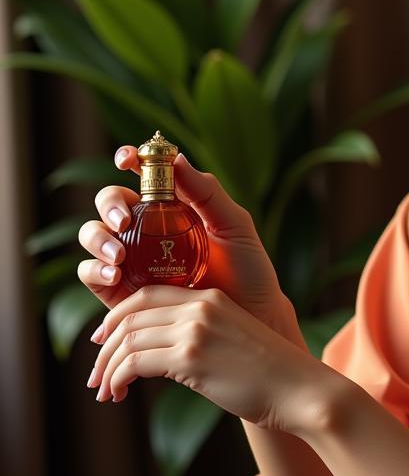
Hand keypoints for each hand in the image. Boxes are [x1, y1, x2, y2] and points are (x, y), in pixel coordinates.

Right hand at [77, 146, 298, 337]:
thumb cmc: (248, 270)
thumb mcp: (234, 225)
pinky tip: (114, 273)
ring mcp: (132, 259)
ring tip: (120, 255)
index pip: (144, 176)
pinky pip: (92, 274)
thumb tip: (177, 158)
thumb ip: (207, 193)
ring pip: (94, 235)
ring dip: (98, 238)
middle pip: (110, 203)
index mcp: (173, 207)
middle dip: (110, 204)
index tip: (127, 160)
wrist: (249, 318)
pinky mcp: (121, 291)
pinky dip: (94, 269)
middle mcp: (147, 229)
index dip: (130, 160)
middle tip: (124, 219)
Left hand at [87, 283, 334, 432]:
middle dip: (105, 346)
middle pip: (131, 316)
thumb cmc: (269, 372)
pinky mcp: (191, 358)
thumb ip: (199, 335)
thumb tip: (163, 356)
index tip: (103, 340)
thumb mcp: (232, 339)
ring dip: (107, 368)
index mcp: (210, 298)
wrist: (298, 388)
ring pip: (127, 340)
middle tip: (96, 373)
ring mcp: (195, 330)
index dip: (117, 316)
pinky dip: (117, 379)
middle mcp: (200, 307)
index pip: (147, 294)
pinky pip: (134, 363)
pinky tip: (117, 395)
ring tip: (104, 391)